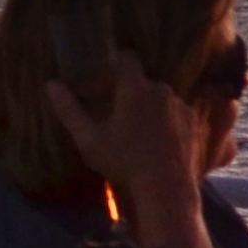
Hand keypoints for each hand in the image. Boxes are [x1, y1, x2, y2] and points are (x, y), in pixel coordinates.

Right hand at [43, 69, 210, 247]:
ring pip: (163, 99)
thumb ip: (69, 110)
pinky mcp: (197, 124)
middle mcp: (163, 90)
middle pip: (145, 82)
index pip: (127, 59)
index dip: (116, 62)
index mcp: (136, 88)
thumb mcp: (89, 140)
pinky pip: (179, 115)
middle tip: (118, 112)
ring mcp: (183, 107)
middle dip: (132, 92)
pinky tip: (160, 142)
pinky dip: (170, 123)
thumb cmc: (124, 163)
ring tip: (141, 132)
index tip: (107, 75)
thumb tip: (50, 85)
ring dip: (152, 109)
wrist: (166, 189)